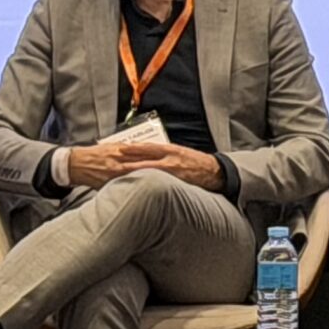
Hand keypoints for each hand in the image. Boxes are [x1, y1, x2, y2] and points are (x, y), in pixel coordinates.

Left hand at [100, 140, 225, 193]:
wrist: (214, 172)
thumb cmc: (196, 164)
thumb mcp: (181, 154)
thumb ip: (166, 155)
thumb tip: (151, 156)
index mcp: (171, 150)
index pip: (149, 146)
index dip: (134, 146)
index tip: (121, 146)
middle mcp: (170, 157)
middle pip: (146, 155)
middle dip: (130, 155)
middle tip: (114, 155)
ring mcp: (173, 168)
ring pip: (150, 167)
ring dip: (135, 168)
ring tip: (120, 169)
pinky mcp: (176, 179)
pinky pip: (159, 179)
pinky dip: (148, 179)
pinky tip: (138, 182)